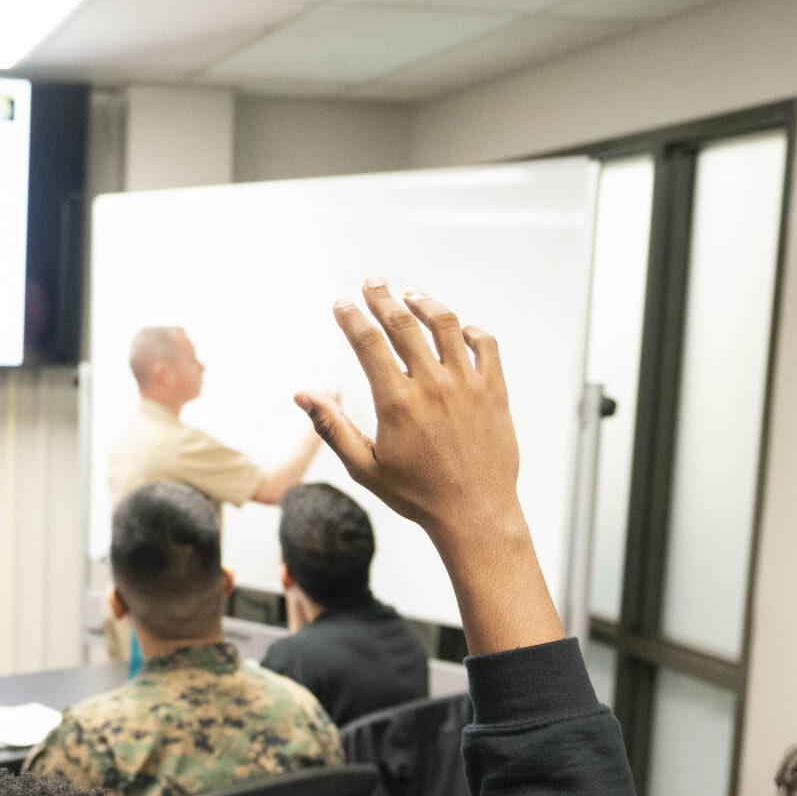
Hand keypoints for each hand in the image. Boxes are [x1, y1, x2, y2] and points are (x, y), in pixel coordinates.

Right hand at [296, 280, 522, 551]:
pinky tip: (458, 330)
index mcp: (396, 402)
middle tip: (372, 282)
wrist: (474, 513)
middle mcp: (432, 385)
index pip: (368, 342)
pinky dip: (470, 331)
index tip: (341, 303)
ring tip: (412, 296)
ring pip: (446, 325)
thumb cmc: (416, 494)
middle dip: (383, 297)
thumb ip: (332, 426)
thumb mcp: (364, 467)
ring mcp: (467, 385)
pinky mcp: (494, 391)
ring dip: (426, 304)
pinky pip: (485, 346)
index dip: (351, 317)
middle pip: (403, 323)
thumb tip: (303, 395)